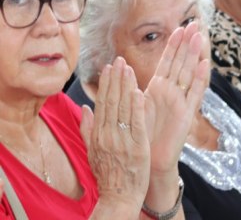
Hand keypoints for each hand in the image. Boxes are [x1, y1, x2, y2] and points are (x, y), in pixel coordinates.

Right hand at [80, 57, 149, 211]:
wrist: (118, 197)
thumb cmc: (108, 174)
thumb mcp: (92, 151)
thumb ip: (87, 128)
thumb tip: (84, 108)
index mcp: (97, 135)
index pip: (101, 103)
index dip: (105, 84)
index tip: (109, 67)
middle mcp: (107, 135)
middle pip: (111, 101)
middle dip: (115, 79)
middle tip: (119, 60)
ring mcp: (121, 140)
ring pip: (123, 108)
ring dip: (125, 86)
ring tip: (128, 68)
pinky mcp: (136, 147)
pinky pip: (136, 123)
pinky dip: (136, 107)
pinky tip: (138, 91)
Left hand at [144, 21, 209, 174]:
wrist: (148, 163)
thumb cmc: (139, 137)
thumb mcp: (131, 109)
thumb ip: (129, 89)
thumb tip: (121, 67)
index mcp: (157, 90)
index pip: (167, 62)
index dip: (173, 45)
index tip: (178, 27)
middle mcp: (171, 93)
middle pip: (181, 62)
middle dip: (187, 43)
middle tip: (194, 23)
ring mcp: (181, 102)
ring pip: (188, 72)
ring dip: (194, 54)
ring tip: (199, 35)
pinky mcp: (187, 114)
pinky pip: (194, 93)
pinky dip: (199, 78)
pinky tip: (203, 63)